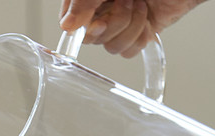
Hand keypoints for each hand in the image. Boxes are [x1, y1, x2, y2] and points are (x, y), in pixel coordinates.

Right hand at [59, 0, 206, 56]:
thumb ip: (83, 1)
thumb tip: (67, 26)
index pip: (71, 24)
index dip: (85, 27)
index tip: (99, 20)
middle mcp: (101, 11)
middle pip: (92, 39)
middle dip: (114, 22)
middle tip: (127, 0)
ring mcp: (119, 24)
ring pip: (111, 47)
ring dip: (130, 27)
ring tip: (140, 4)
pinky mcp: (137, 33)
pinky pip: (129, 52)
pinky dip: (140, 37)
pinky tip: (147, 19)